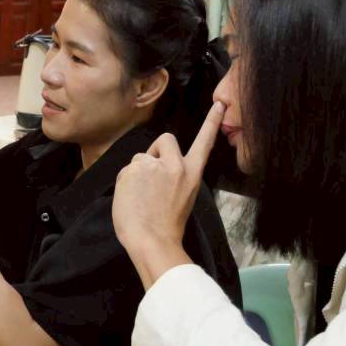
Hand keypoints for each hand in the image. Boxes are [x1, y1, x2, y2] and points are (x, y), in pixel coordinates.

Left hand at [112, 102, 224, 287]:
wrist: (152, 241)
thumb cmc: (166, 226)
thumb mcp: (182, 197)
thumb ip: (174, 176)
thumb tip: (157, 166)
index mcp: (191, 174)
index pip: (204, 143)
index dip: (212, 123)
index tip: (220, 104)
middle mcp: (174, 165)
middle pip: (164, 140)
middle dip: (155, 151)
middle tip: (151, 178)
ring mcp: (153, 165)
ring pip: (140, 158)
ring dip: (137, 173)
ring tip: (141, 198)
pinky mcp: (133, 169)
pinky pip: (125, 170)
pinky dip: (125, 183)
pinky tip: (131, 200)